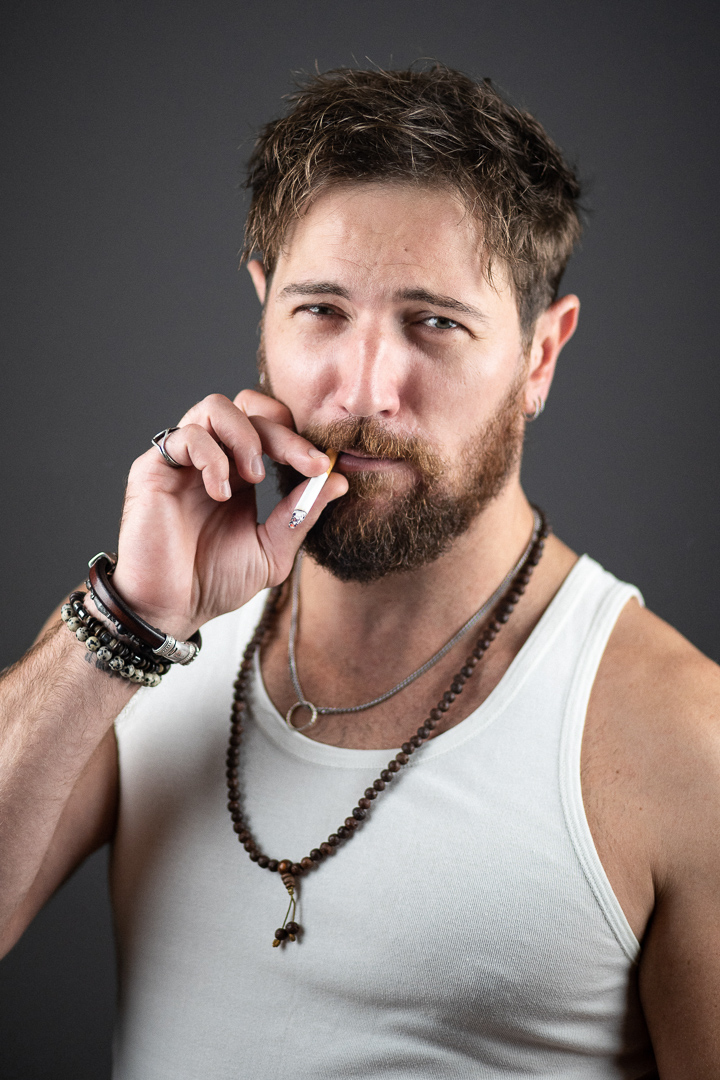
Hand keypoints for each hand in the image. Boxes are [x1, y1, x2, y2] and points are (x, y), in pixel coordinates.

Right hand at [110, 391, 347, 637]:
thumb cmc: (215, 583)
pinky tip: (222, 493)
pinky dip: (212, 457)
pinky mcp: (153, 468)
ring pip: (215, 406)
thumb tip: (339, 480)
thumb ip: (301, 513)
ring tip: (255, 477)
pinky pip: (185, 436)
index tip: (324, 465)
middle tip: (305, 463)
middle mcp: (211, 458)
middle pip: (249, 408)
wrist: (173, 609)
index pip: (271, 429)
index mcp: (240, 473)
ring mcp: (182, 460)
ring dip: (246, 436)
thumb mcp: (272, 549)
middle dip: (284, 432)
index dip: (300, 439)